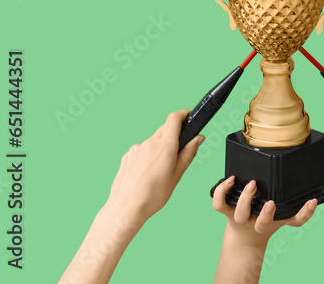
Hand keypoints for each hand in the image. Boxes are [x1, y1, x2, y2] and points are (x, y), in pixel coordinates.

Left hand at [60, 110, 203, 283]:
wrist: (126, 208)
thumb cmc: (152, 196)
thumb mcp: (177, 175)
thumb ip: (188, 153)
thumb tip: (198, 139)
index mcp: (164, 147)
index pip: (174, 119)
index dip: (183, 114)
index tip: (188, 116)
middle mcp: (149, 144)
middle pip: (164, 129)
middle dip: (173, 135)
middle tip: (177, 152)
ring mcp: (136, 149)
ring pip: (153, 141)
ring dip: (159, 147)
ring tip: (159, 170)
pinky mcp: (127, 156)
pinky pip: (142, 150)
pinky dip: (148, 155)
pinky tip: (147, 172)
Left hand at [212, 176, 317, 249]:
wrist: (245, 238)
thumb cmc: (267, 223)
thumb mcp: (284, 219)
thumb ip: (300, 212)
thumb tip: (315, 199)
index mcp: (276, 223)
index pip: (294, 221)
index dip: (304, 213)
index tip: (311, 201)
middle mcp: (258, 223)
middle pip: (262, 224)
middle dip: (267, 214)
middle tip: (271, 201)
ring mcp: (241, 218)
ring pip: (239, 214)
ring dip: (245, 200)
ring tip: (252, 184)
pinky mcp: (226, 212)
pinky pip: (219, 204)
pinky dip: (222, 192)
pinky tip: (230, 179)